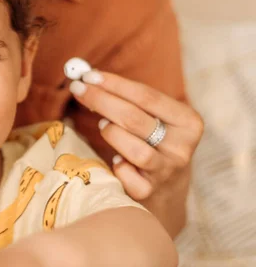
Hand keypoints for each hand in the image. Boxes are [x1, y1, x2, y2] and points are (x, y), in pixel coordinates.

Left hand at [69, 71, 203, 233]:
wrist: (165, 190)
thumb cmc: (151, 141)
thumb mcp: (153, 118)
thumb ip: (128, 98)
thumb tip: (88, 78)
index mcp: (188, 122)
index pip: (147, 96)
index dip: (114, 84)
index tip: (88, 74)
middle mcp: (182, 147)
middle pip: (134, 119)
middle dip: (101, 100)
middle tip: (78, 89)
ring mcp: (167, 171)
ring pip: (133, 148)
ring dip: (111, 132)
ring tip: (103, 126)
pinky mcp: (150, 191)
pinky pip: (125, 173)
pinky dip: (116, 164)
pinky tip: (116, 159)